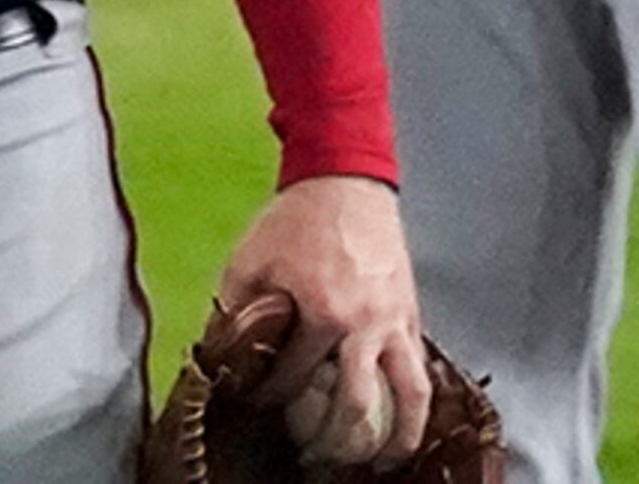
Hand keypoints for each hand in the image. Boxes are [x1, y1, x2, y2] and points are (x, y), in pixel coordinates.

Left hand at [213, 175, 429, 468]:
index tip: (261, 406)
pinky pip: (421, 366)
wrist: (346, 182)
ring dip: (402, 435)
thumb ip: (233, 311)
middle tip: (323, 458)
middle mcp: (365, 327)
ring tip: (388, 459)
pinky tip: (405, 413)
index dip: (272, 398)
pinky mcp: (412, 313)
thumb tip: (217, 352)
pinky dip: (416, 396)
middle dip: (338, 440)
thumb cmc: (297, 219)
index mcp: (323, 315)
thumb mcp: (249, 261)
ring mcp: (395, 322)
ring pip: (411, 394)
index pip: (294, 378)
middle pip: (359, 406)